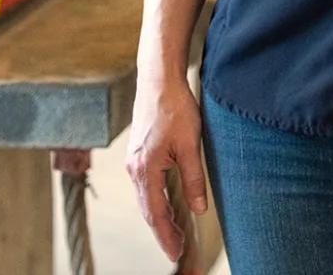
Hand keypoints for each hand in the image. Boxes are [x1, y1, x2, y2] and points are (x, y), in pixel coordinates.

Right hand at [126, 74, 207, 267]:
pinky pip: (144, 183)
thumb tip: (199, 209)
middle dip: (162, 230)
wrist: (158, 78)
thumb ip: (194, 179)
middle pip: (148, 209)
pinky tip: (164, 201)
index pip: (156, 213)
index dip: (166, 235)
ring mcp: (133, 159)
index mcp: (146, 169)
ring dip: (158, 215)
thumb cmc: (175, 107)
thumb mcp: (190, 145)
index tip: (176, 254)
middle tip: (177, 249)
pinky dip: (154, 198)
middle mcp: (134, 168)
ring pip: (145, 196)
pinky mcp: (137, 150)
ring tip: (174, 230)